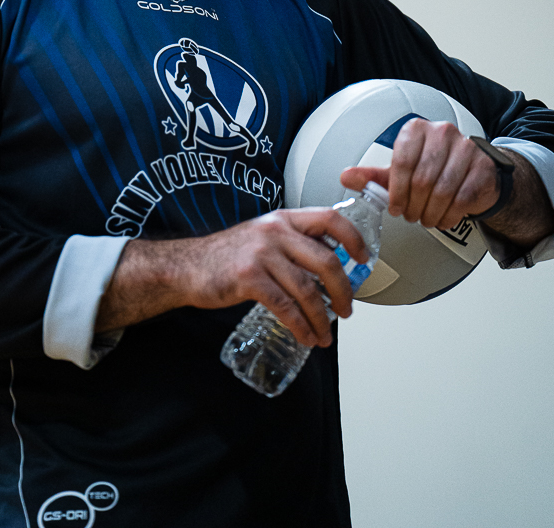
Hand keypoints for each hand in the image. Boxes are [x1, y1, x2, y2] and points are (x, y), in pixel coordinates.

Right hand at [96, 208, 368, 347]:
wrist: (188, 266)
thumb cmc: (228, 255)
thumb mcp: (263, 237)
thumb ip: (294, 246)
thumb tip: (329, 268)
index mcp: (283, 219)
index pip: (330, 218)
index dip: (353, 238)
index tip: (364, 258)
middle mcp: (275, 231)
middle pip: (326, 259)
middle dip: (343, 290)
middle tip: (347, 308)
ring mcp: (261, 253)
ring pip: (307, 288)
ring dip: (322, 316)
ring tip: (326, 333)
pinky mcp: (248, 278)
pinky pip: (286, 306)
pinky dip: (301, 325)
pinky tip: (306, 336)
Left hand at [340, 119, 498, 229]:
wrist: (474, 171)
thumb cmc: (434, 169)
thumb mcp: (400, 171)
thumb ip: (373, 176)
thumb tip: (346, 176)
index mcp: (417, 130)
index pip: (402, 162)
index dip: (396, 191)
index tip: (394, 207)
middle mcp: (442, 133)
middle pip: (422, 179)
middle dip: (413, 206)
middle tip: (411, 215)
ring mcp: (466, 149)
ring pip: (442, 191)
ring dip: (430, 213)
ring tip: (426, 218)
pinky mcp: (483, 168)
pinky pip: (462, 199)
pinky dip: (449, 215)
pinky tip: (444, 217)